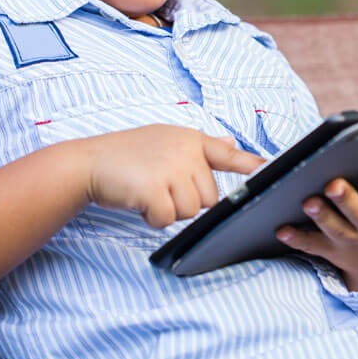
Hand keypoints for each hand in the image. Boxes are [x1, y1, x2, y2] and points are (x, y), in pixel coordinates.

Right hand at [85, 124, 264, 228]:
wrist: (88, 162)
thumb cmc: (126, 155)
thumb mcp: (164, 141)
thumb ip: (199, 147)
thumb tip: (229, 141)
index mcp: (190, 139)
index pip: (226, 153)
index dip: (249, 164)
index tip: (269, 168)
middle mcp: (185, 151)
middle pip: (208, 197)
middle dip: (185, 200)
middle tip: (158, 185)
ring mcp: (170, 168)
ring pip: (190, 211)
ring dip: (168, 210)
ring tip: (146, 189)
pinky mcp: (155, 188)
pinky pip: (168, 220)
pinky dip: (152, 218)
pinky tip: (138, 201)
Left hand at [275, 150, 357, 290]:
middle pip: (356, 212)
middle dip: (345, 198)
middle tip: (332, 184)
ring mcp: (348, 240)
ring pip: (332, 227)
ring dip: (319, 216)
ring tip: (306, 201)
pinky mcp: (329, 251)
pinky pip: (310, 245)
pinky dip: (296, 238)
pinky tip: (280, 228)